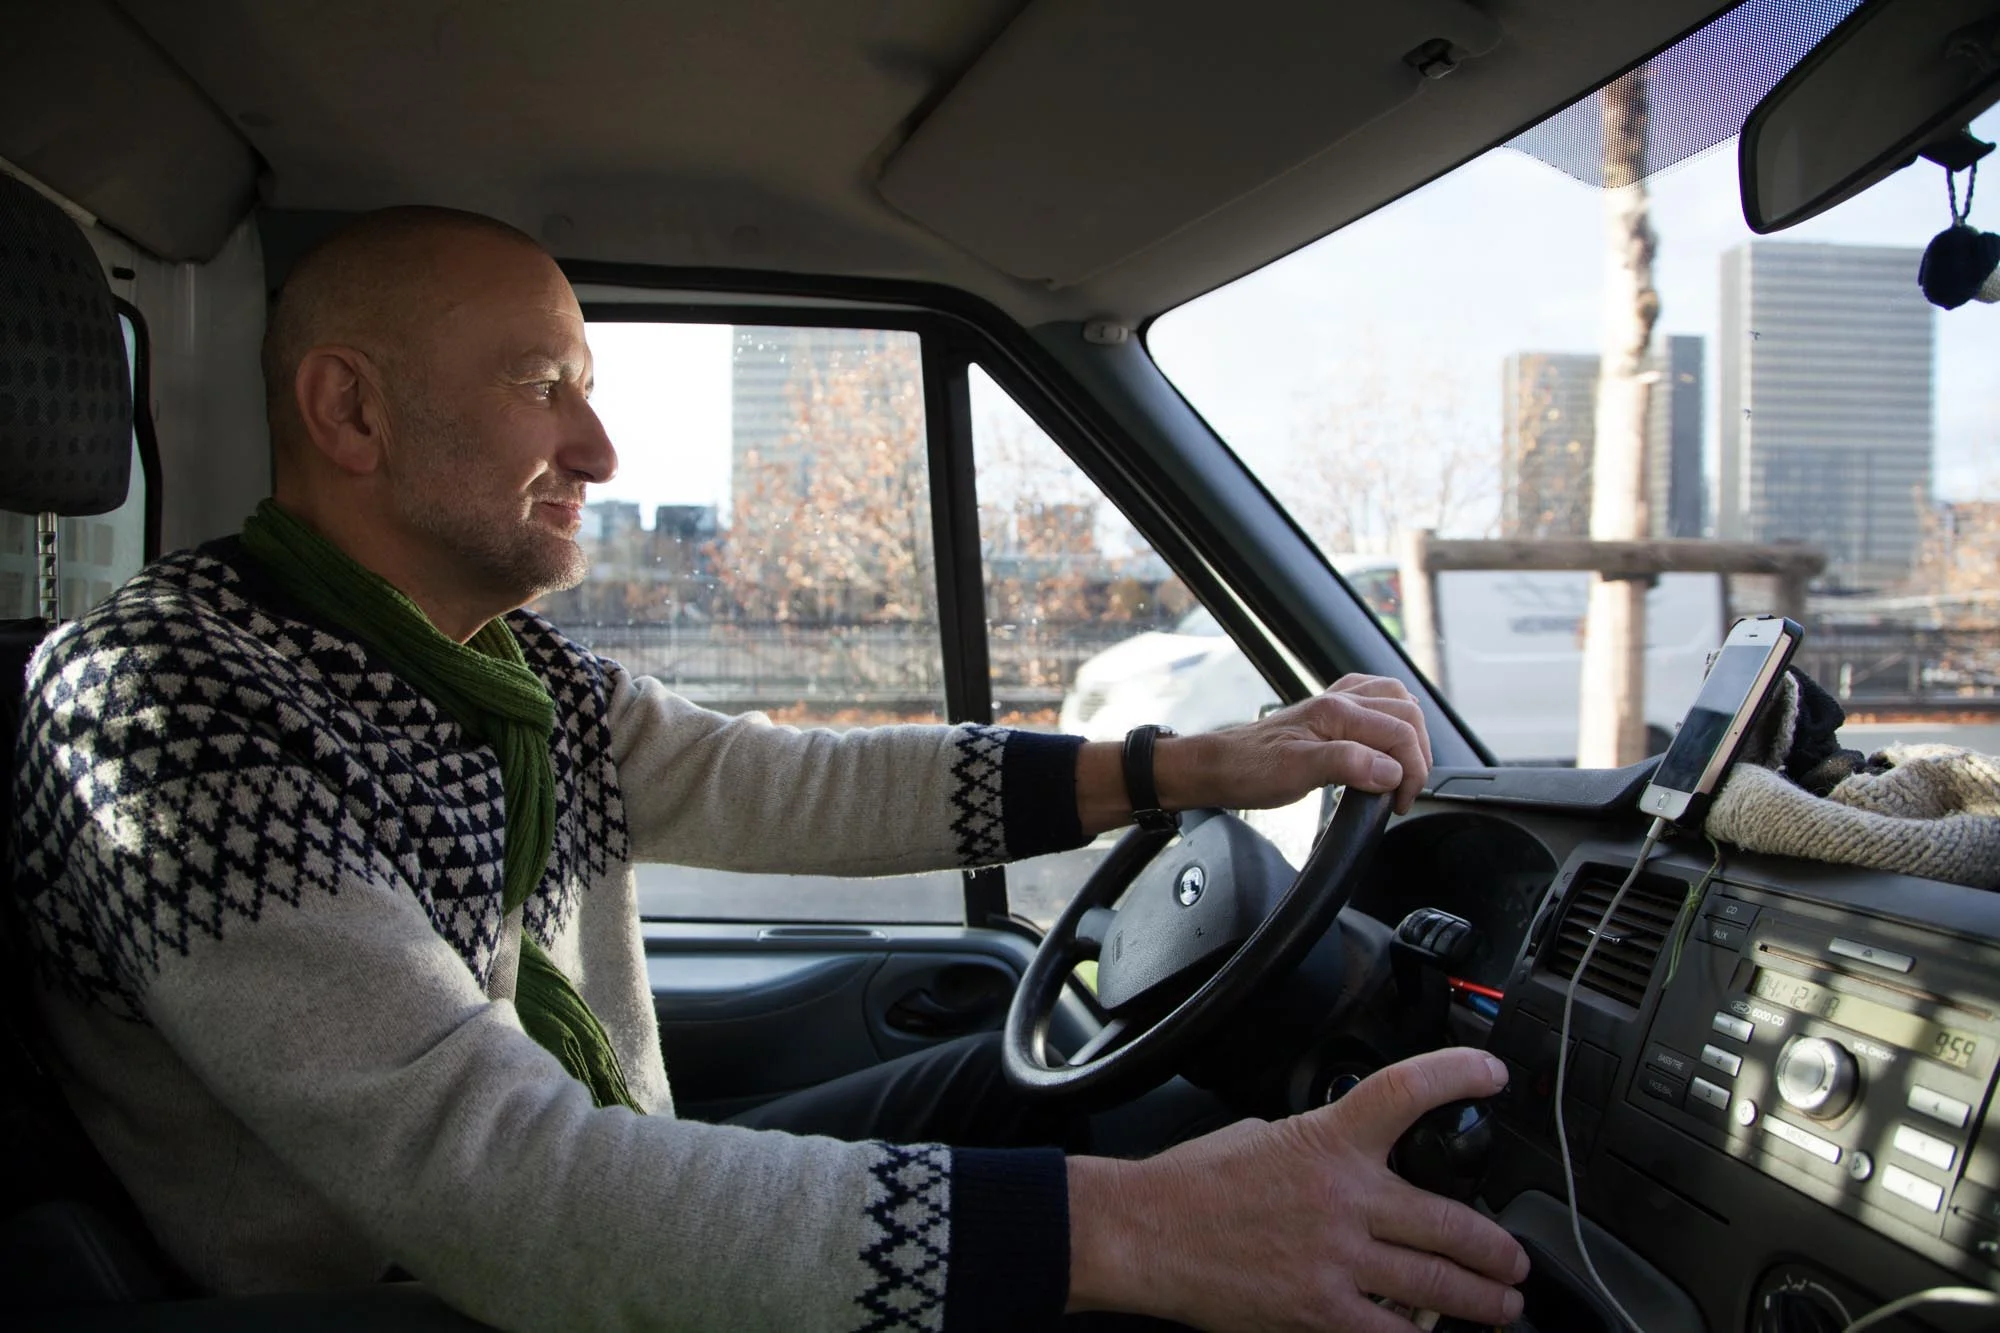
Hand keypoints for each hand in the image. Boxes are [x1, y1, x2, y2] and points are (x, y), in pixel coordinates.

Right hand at [1066, 1048, 1527, 1329]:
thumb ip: (1319, 1146)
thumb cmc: (1193, 1185)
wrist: (1146, 1234)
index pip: (1405, 1091)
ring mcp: (1337, 1260)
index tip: (1492, 1076)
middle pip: (1453, 1222)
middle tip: (1515, 1261)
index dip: (1457, 1076)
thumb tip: (1352, 1159)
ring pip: (1439, 1286)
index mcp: (1328, 1141)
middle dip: (1498, 1250)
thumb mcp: (1262, 1134)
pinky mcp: (1320, 1311)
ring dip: (1483, 1300)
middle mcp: (1344, 1199)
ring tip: (1501, 1305)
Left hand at [1158, 675, 1432, 815]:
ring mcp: (1336, 701)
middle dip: (1418, 755)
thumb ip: (1347, 764)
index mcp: (1337, 712)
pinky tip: (1386, 738)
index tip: (1399, 802)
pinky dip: (1392, 718)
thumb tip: (1392, 769)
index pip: (1401, 733)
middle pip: (1408, 714)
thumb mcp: (1297, 773)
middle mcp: (1341, 699)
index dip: (1413, 771)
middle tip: (1404, 792)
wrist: (1218, 766)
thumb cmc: (1250, 770)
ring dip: (1411, 733)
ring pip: (1397, 700)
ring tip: (1405, 768)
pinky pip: (1375, 700)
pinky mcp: (1330, 711)